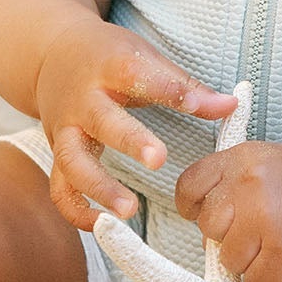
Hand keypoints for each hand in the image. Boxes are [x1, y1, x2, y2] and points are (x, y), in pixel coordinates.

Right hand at [32, 22, 236, 228]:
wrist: (50, 55)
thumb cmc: (108, 57)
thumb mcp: (144, 58)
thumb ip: (185, 86)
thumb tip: (231, 106)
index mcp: (110, 68)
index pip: (139, 76)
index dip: (170, 91)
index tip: (199, 105)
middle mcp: (84, 100)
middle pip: (102, 120)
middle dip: (129, 140)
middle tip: (158, 160)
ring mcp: (66, 129)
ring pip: (73, 161)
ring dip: (99, 187)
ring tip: (129, 210)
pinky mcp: (56, 152)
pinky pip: (59, 187)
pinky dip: (76, 210)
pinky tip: (102, 226)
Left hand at [176, 141, 281, 281]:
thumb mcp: (263, 163)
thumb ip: (229, 188)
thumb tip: (208, 237)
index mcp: (238, 160)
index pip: (188, 189)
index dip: (195, 210)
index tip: (215, 218)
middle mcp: (247, 186)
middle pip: (208, 230)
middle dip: (229, 238)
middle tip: (257, 233)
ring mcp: (265, 220)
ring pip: (230, 261)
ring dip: (250, 262)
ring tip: (275, 246)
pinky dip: (269, 281)